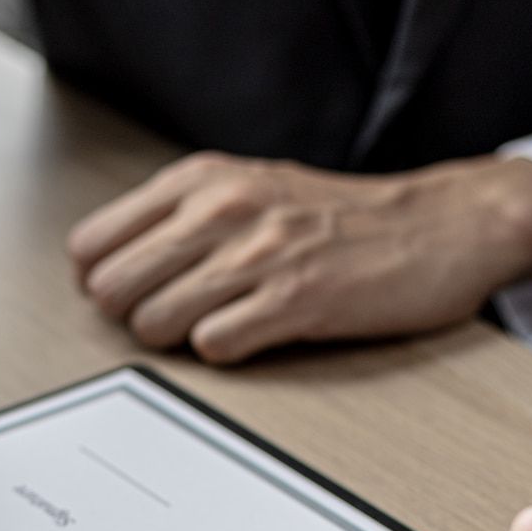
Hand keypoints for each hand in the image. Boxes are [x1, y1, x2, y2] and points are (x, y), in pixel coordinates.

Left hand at [67, 151, 531, 364]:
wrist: (441, 225)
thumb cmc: (340, 215)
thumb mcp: (247, 187)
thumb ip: (177, 217)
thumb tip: (106, 265)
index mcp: (201, 179)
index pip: (90, 244)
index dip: (105, 280)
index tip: (136, 290)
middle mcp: (221, 207)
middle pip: (111, 289)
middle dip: (133, 315)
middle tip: (177, 314)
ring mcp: (258, 254)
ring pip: (154, 322)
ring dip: (179, 338)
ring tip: (223, 322)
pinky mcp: (296, 300)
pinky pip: (213, 347)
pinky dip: (227, 352)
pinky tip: (257, 334)